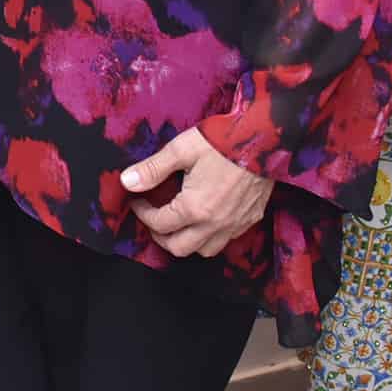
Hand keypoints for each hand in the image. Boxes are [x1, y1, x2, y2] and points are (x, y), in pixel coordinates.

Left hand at [121, 127, 273, 257]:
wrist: (265, 140)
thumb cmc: (221, 142)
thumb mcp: (181, 150)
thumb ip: (153, 169)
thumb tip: (127, 181)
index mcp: (195, 208)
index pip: (160, 224)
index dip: (143, 214)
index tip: (137, 201)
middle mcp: (216, 224)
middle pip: (180, 248)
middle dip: (160, 236)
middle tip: (152, 217)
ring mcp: (235, 225)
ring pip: (205, 250)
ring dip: (187, 241)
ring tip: (177, 222)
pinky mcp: (250, 219)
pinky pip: (226, 240)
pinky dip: (210, 236)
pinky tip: (205, 217)